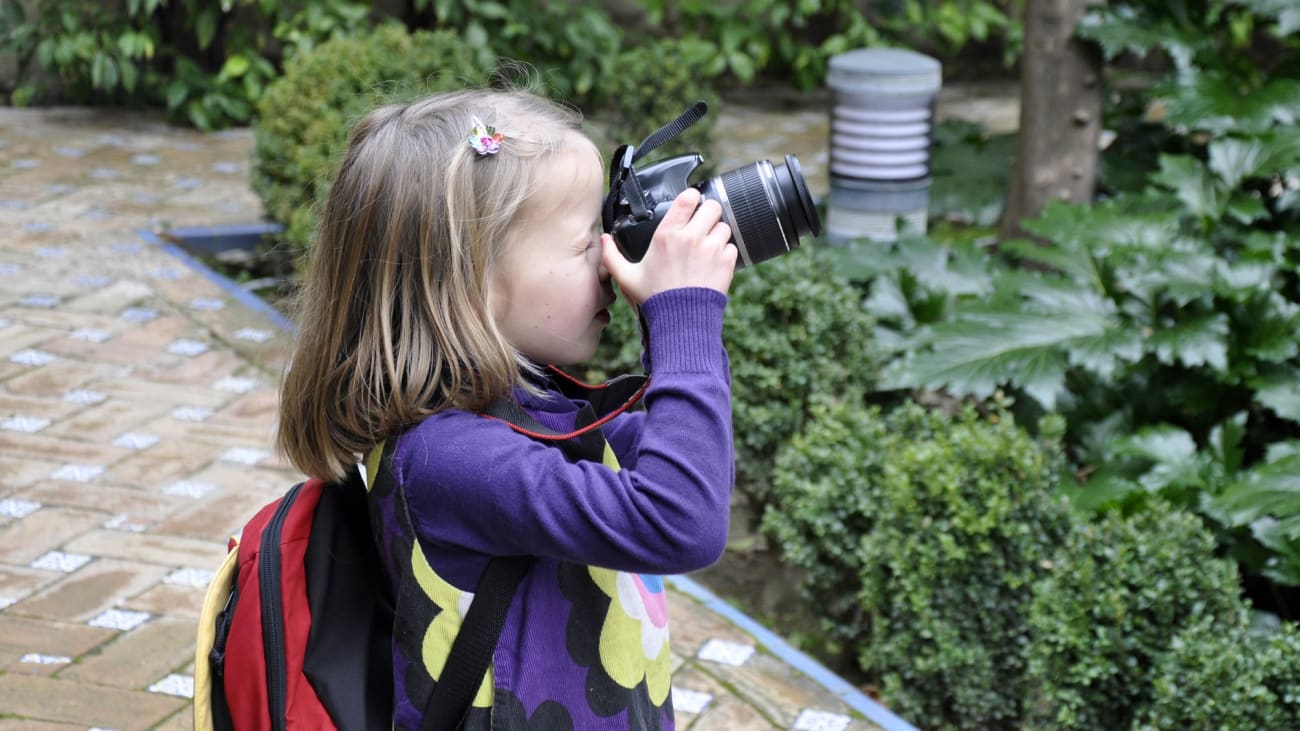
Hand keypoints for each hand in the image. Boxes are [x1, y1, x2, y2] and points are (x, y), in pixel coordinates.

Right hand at [601, 189, 735, 307]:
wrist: (680, 321)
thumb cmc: (654, 299)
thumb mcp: (627, 277)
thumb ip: (612, 256)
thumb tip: (604, 239)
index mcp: (667, 235)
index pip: (688, 198)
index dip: (692, 197)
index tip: (691, 202)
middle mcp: (691, 237)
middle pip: (712, 206)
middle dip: (708, 213)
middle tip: (703, 223)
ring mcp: (711, 249)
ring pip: (724, 226)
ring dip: (717, 233)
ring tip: (707, 246)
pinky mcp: (726, 263)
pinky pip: (731, 246)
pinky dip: (725, 252)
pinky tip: (714, 262)